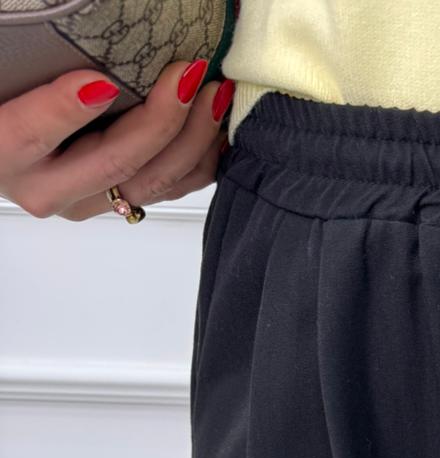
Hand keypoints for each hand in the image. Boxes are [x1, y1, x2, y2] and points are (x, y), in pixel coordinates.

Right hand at [0, 59, 232, 220]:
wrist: (9, 147)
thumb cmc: (7, 104)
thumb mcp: (7, 84)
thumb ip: (39, 87)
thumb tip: (93, 82)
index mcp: (6, 152)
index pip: (35, 130)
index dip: (69, 108)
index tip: (100, 82)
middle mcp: (50, 189)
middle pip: (116, 163)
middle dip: (163, 119)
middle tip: (190, 74)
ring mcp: (88, 202)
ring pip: (152, 182)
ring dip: (193, 140)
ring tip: (215, 94)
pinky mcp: (117, 202)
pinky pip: (167, 188)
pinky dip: (199, 160)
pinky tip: (220, 132)